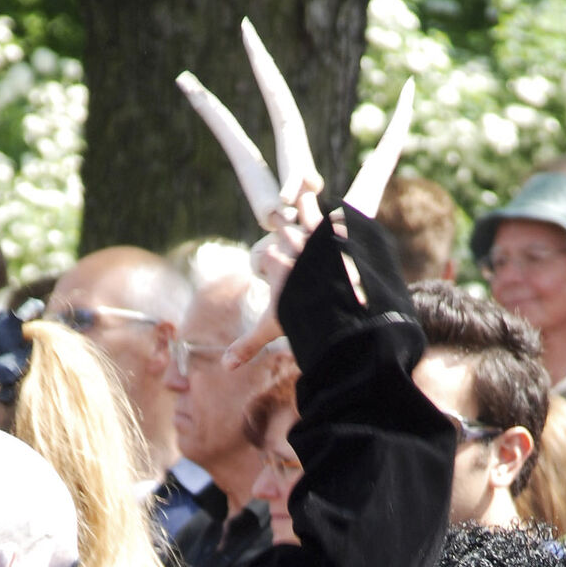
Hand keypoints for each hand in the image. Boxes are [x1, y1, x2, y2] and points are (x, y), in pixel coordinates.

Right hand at [224, 179, 323, 367]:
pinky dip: (338, 215)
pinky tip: (340, 213)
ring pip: (308, 216)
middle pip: (286, 232)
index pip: (269, 257)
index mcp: (275, 263)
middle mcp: (293, 245)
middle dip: (288, 235)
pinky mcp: (337, 232)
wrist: (336, 303)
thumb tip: (225, 366)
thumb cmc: (302, 316)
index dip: (271, 267)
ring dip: (307, 210)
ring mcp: (315, 237)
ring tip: (308, 199)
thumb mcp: (272, 329)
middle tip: (287, 234)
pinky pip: (336, 217)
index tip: (276, 277)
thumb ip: (249, 345)